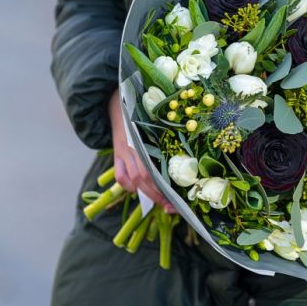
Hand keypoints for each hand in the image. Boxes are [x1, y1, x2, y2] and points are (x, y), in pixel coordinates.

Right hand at [108, 88, 175, 213]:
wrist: (118, 100)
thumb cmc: (144, 112)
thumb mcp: (156, 121)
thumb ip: (167, 135)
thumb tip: (189, 151)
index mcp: (146, 138)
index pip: (154, 168)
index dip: (164, 186)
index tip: (177, 198)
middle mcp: (133, 146)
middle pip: (145, 177)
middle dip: (158, 195)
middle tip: (172, 206)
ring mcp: (123, 151)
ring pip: (133, 179)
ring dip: (147, 193)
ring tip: (161, 203)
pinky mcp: (116, 153)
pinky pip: (119, 175)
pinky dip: (126, 185)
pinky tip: (135, 190)